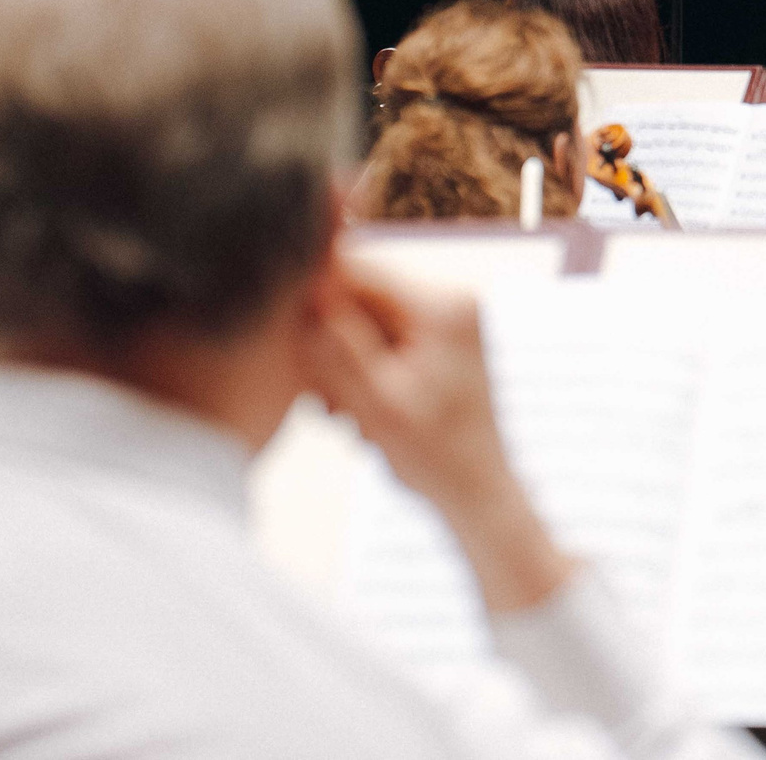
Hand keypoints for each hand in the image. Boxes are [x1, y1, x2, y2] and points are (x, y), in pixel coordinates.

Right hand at [305, 258, 571, 611]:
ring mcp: (447, 318)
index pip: (358, 272)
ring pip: (364, 319)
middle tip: (326, 399)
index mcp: (442, 307)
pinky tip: (361, 411)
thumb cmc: (434, 457)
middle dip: (328, 340)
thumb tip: (304, 290)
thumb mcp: (375, 402)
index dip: (311, 299)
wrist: (479, 493)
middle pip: (359, 295)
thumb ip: (337, 345)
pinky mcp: (438, 340)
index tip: (286, 342)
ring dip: (341, 362)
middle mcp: (451, 300)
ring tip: (347, 413)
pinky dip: (361, 371)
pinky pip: (381, 338)